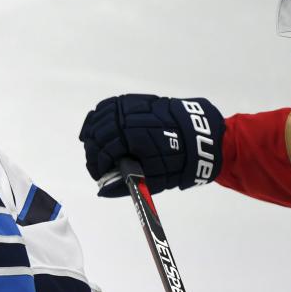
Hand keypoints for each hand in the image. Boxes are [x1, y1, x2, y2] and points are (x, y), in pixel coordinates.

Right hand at [77, 94, 223, 196]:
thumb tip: (102, 190)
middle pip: (96, 136)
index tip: (100, 175)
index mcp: (133, 138)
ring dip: (93, 135)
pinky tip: (97, 129)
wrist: (198, 135)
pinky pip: (106, 107)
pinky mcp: (132, 101)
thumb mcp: (154, 179)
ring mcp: (128, 108)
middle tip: (97, 165)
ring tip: (96, 149)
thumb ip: (125, 184)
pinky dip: (98, 118)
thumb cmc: (178, 160)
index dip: (98, 167)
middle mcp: (127, 119)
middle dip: (93, 153)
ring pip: (98, 119)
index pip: (102, 153)